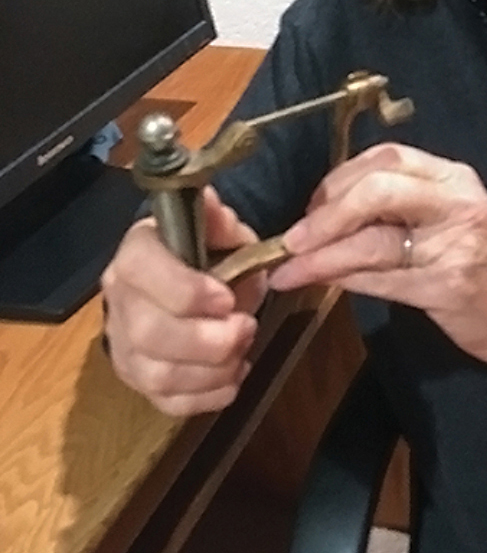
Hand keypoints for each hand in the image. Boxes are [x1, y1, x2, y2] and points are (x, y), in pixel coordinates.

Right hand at [100, 187, 266, 416]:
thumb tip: (212, 203)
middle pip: (147, 333)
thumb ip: (219, 222)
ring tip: (243, 352)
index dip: (184, 290)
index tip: (226, 299)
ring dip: (212, 371)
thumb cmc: (210, 256)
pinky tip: (233, 378)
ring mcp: (124, 346)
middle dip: (207, 340)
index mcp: (136, 255)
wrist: (197, 287)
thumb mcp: (222, 232)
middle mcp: (119, 302)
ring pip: (156, 375)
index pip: (140, 272)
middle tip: (247, 328)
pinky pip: (167, 403)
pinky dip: (208, 397)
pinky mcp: (140, 380)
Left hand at [268, 143, 486, 389]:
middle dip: (326, 212)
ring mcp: (454, 245)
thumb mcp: (449, 220)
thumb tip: (325, 217)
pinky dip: (342, 280)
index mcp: (453, 179)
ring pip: (372, 240)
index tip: (313, 205)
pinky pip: (381, 279)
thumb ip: (399, 210)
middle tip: (294, 238)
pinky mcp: (446, 287)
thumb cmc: (486, 263)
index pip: (387, 157)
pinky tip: (319, 284)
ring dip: (321, 255)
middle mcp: (456, 203)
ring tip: (287, 270)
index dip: (339, 178)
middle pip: (378, 187)